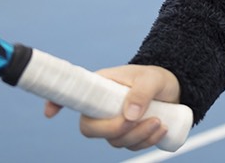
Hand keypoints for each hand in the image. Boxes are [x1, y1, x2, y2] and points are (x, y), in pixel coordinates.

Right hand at [42, 64, 182, 150]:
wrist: (175, 89)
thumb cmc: (157, 78)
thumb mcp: (151, 79)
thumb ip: (141, 92)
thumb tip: (130, 115)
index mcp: (100, 87)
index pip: (73, 96)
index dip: (56, 102)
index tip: (49, 112)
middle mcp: (102, 107)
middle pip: (91, 129)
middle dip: (114, 130)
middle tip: (136, 120)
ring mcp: (114, 123)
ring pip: (114, 141)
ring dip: (137, 136)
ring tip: (160, 121)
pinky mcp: (128, 135)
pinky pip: (131, 147)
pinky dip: (146, 142)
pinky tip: (161, 130)